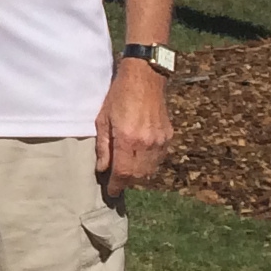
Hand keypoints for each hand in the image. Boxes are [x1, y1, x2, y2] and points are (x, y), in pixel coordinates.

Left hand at [96, 57, 171, 198]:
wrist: (145, 77)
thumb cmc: (118, 95)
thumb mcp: (103, 118)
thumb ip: (103, 146)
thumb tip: (102, 169)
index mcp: (128, 138)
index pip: (123, 172)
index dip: (116, 185)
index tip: (110, 192)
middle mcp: (146, 143)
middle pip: (138, 175)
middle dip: (126, 182)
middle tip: (115, 181)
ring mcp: (160, 140)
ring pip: (150, 170)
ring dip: (138, 175)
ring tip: (126, 171)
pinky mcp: (168, 136)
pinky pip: (158, 159)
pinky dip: (148, 164)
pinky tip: (138, 159)